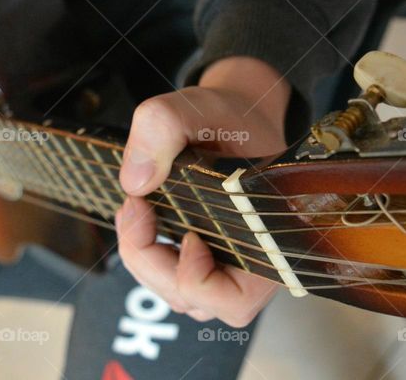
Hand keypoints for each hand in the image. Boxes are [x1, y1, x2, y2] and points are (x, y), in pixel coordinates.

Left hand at [116, 57, 289, 326]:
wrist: (237, 114)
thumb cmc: (229, 116)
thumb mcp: (195, 104)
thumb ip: (162, 124)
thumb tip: (135, 182)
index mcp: (271, 239)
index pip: (235, 302)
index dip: (197, 280)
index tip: (185, 233)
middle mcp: (254, 263)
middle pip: (196, 302)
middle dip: (151, 261)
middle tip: (136, 209)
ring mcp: (230, 265)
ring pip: (181, 296)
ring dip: (146, 260)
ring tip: (137, 210)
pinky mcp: (209, 259)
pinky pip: (174, 280)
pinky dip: (149, 255)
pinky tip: (143, 218)